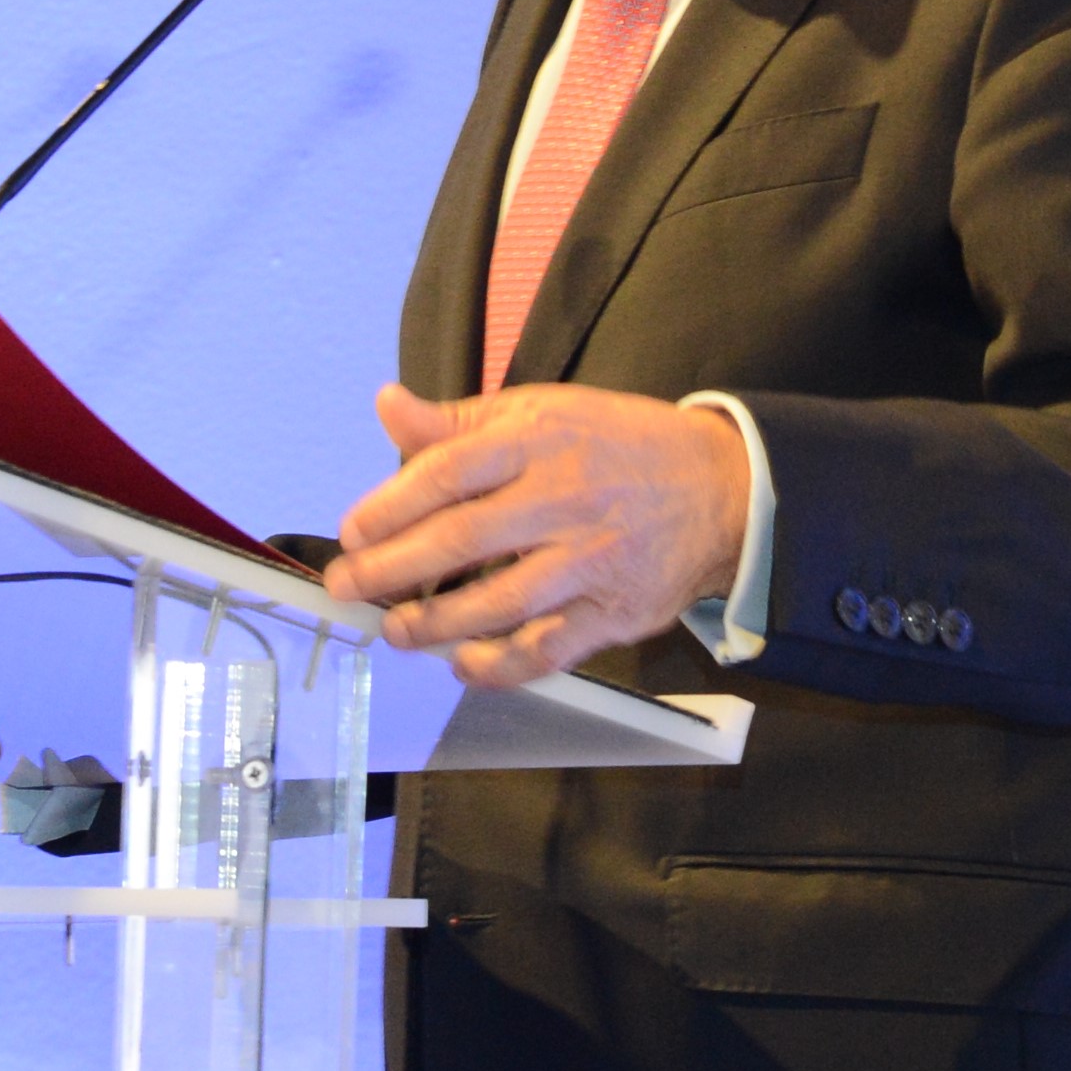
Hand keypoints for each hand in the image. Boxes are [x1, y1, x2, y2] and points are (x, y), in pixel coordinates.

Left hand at [321, 382, 748, 687]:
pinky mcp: (617, 612)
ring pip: (501, 602)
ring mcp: (592, 560)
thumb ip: (458, 423)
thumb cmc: (615, 446)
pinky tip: (463, 665)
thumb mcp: (540, 414)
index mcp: (539, 441)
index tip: (352, 532)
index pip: (448, 472)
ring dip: (436, 624)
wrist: (723, 486)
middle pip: (462, 539)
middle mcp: (565, 498)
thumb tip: (387, 405)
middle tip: (348, 587)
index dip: (389, 506)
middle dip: (392, 569)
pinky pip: (549, 650)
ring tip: (397, 630)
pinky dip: (501, 666)